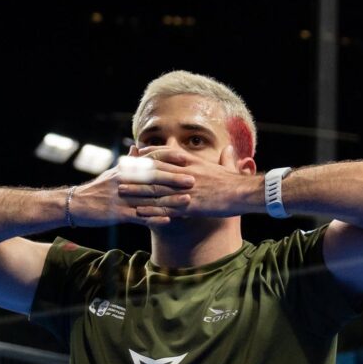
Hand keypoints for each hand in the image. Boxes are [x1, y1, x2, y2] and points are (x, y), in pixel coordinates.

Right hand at [72, 155, 194, 228]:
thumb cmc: (97, 189)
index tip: (186, 157)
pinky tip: (168, 221)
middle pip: (153, 178)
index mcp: (126, 168)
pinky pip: (139, 217)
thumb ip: (128, 162)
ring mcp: (122, 197)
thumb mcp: (112, 172)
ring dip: (170, 200)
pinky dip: (154, 218)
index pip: (150, 159)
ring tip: (187, 201)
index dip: (168, 157)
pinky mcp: (118, 215)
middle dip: (174, 179)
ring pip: (150, 198)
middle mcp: (125, 180)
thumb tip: (136, 148)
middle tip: (193, 180)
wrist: (76, 204)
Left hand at [127, 148, 258, 221]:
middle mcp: (184, 174)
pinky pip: (165, 208)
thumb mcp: (229, 167)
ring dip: (137, 191)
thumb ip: (226, 159)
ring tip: (121, 192)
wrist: (243, 193)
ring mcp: (185, 190)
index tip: (135, 153)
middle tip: (118, 171)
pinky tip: (139, 213)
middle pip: (154, 170)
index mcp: (192, 163)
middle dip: (135, 171)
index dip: (148, 154)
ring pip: (156, 189)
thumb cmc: (237, 182)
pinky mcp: (189, 206)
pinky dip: (151, 210)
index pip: (165, 153)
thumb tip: (230, 150)